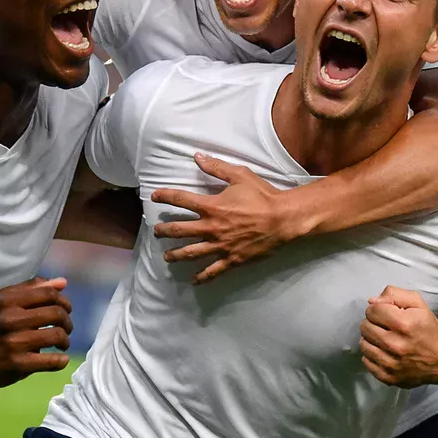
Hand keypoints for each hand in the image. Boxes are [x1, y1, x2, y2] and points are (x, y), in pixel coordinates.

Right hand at [0, 277, 71, 387]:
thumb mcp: (2, 302)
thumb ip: (31, 289)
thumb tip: (62, 282)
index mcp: (7, 301)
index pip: (49, 294)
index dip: (64, 301)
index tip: (65, 310)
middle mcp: (10, 319)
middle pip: (56, 313)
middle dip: (67, 322)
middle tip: (66, 329)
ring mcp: (14, 343)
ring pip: (57, 336)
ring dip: (65, 341)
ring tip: (62, 344)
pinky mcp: (18, 364)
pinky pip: (51, 361)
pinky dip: (61, 360)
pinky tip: (60, 359)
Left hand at [151, 153, 310, 283]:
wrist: (283, 219)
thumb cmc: (262, 196)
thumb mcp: (240, 176)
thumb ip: (217, 168)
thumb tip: (197, 157)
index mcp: (212, 206)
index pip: (181, 199)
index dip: (165, 196)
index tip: (154, 197)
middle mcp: (212, 227)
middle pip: (180, 230)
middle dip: (165, 230)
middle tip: (157, 231)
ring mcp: (221, 245)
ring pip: (191, 253)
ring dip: (176, 255)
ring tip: (167, 257)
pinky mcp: (232, 259)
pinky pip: (213, 270)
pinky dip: (202, 277)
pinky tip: (194, 280)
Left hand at [359, 286, 437, 387]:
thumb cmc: (429, 329)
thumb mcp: (418, 304)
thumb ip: (394, 295)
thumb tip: (372, 301)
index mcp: (403, 324)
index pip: (372, 310)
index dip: (378, 309)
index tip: (387, 314)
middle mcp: (395, 345)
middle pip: (365, 327)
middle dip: (373, 323)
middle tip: (385, 326)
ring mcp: (391, 364)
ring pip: (363, 344)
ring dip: (371, 339)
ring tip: (384, 339)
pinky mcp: (388, 377)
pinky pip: (366, 362)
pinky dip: (372, 355)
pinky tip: (384, 352)